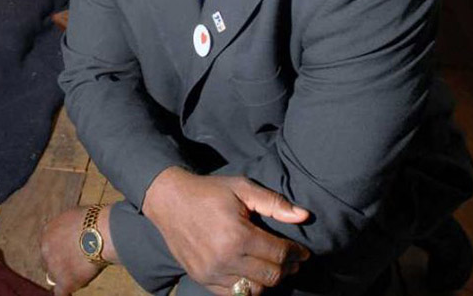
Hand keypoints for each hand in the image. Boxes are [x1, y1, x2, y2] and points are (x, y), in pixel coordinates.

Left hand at [40, 206, 113, 294]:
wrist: (101, 232)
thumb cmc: (94, 220)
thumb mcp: (74, 216)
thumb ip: (69, 227)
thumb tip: (75, 230)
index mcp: (47, 232)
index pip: (49, 246)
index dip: (60, 250)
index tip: (70, 252)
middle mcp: (46, 249)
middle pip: (49, 261)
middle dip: (61, 263)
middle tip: (76, 263)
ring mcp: (54, 266)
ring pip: (55, 277)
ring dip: (66, 276)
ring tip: (83, 272)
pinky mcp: (65, 281)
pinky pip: (61, 292)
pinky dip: (67, 291)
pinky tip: (73, 289)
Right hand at [142, 167, 310, 295]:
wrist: (168, 200)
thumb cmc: (208, 192)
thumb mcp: (241, 188)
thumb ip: (273, 203)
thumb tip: (304, 216)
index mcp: (238, 235)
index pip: (279, 254)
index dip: (296, 254)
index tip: (302, 252)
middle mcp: (225, 258)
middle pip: (271, 276)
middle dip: (286, 268)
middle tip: (291, 261)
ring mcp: (211, 272)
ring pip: (254, 289)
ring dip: (267, 280)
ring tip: (270, 267)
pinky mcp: (201, 278)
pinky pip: (233, 294)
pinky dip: (246, 288)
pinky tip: (250, 273)